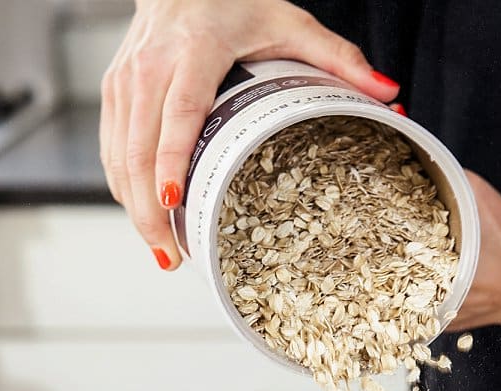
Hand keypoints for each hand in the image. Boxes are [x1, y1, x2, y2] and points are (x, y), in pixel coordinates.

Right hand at [101, 0, 400, 270]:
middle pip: (137, 148)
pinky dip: (124, 188)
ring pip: (117, 155)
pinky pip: (111, 148)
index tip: (174, 203)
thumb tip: (390, 95)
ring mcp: (124, 81)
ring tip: (161, 249)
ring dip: (134, 207)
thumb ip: (340, 59)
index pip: (177, 115)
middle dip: (149, 209)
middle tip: (171, 255)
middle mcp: (150, 67)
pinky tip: (146, 217)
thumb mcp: (291, 22)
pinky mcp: (113, 92)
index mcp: (195, 52)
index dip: (170, 162)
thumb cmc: (234, 2)